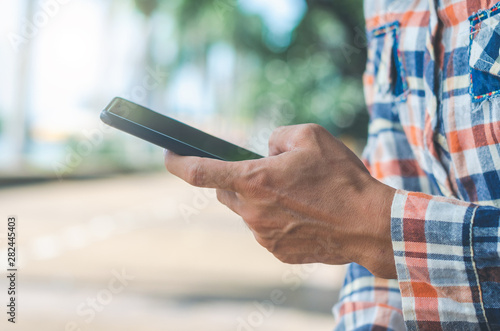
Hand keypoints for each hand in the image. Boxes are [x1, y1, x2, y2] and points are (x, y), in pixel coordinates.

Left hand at [165, 124, 396, 278]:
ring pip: (247, 211)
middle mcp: (252, 212)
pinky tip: (303, 214)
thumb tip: (266, 150)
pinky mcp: (277, 252)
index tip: (167, 155)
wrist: (369, 225)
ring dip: (261, 200)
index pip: (200, 172)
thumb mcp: (310, 136)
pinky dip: (276, 219)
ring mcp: (263, 235)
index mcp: (254, 180)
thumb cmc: (341, 178)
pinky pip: (265, 229)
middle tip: (268, 172)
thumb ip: (277, 136)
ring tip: (297, 195)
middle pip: (227, 192)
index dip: (178, 163)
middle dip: (239, 179)